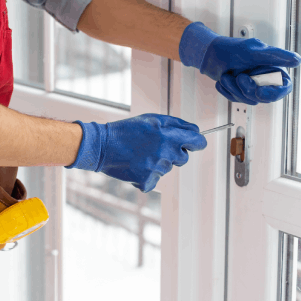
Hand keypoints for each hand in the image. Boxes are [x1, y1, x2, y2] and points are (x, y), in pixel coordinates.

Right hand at [65, 113, 206, 192]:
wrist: (102, 146)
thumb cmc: (127, 130)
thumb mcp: (152, 119)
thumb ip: (177, 124)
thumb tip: (196, 131)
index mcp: (169, 136)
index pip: (198, 142)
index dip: (197, 142)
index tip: (193, 143)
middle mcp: (165, 153)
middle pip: (183, 158)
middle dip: (174, 153)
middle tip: (155, 146)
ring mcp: (157, 169)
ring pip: (167, 169)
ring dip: (158, 162)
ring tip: (140, 154)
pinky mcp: (147, 181)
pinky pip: (155, 180)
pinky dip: (147, 174)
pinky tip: (136, 165)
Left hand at [178, 22, 300, 104]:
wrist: (209, 55)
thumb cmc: (231, 49)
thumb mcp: (255, 51)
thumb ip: (276, 56)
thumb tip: (297, 60)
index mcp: (273, 68)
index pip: (284, 87)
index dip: (274, 93)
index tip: (259, 92)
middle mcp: (264, 78)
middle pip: (264, 97)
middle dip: (247, 89)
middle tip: (239, 76)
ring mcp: (252, 86)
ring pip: (248, 99)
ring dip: (234, 88)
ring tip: (228, 74)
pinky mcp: (239, 91)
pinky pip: (236, 99)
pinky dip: (227, 90)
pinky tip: (224, 79)